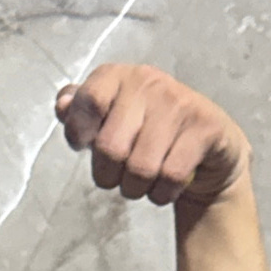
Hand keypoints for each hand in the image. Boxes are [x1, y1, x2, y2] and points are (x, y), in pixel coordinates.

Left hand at [55, 63, 250, 206]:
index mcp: (120, 77)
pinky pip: (170, 176)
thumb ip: (81, 111)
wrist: (208, 148)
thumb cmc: (148, 134)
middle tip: (118, 176)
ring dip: (136, 189)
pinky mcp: (205, 127)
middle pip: (109, 148)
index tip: (85, 145)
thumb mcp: (110, 120)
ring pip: (141, 168)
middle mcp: (149, 82)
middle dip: (108, 176)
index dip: (79, 133)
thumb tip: (63, 105)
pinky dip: (162, 193)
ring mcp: (179, 103)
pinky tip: (165, 186)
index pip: (88, 102)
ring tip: (142, 182)